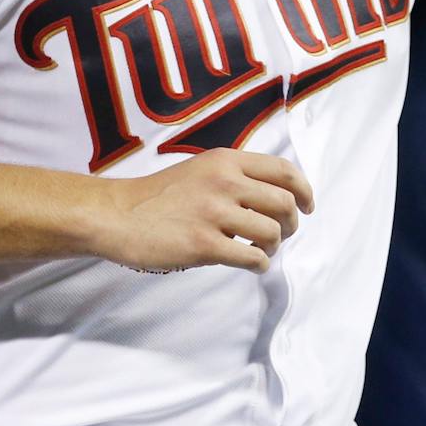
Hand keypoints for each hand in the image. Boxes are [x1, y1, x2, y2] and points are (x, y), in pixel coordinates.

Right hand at [93, 148, 314, 273]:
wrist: (117, 215)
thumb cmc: (157, 196)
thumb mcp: (199, 168)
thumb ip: (233, 175)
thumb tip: (274, 195)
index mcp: (225, 161)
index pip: (283, 171)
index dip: (305, 190)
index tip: (308, 207)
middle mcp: (224, 182)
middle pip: (285, 204)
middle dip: (292, 224)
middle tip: (282, 235)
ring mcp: (214, 213)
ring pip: (272, 232)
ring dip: (274, 246)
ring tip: (260, 250)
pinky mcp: (204, 244)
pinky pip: (252, 257)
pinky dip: (259, 264)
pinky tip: (251, 264)